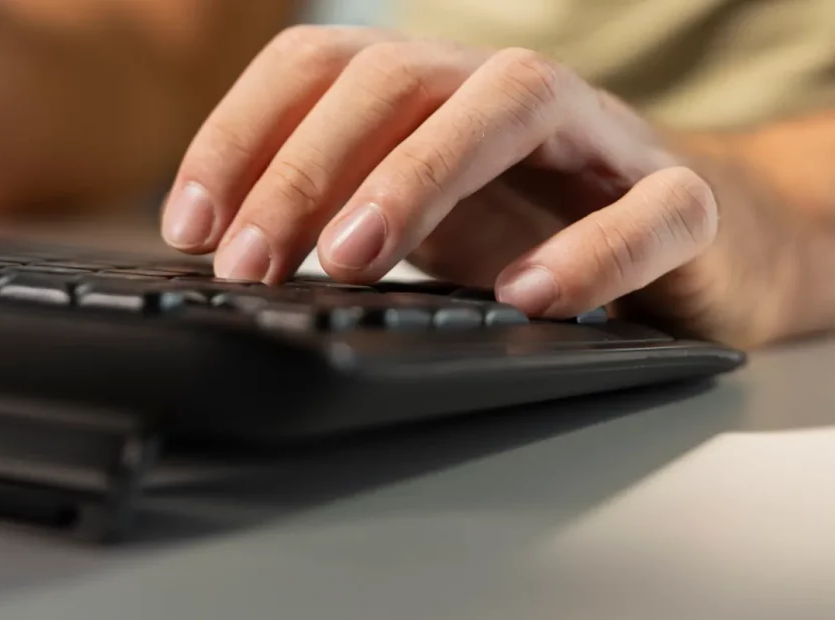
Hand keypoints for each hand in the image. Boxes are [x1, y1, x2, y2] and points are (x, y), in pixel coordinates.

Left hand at [161, 26, 802, 347]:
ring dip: (420, 175)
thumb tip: (234, 256)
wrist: (691, 242)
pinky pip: (651, 209)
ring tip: (352, 260)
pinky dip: (591, 250)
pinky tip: (528, 296)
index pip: (319, 68)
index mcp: (433, 96)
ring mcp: (600, 138)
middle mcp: (506, 94)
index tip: (191, 225)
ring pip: (514, 104)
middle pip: (397, 80)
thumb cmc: (539, 226)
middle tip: (248, 262)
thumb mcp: (421, 217)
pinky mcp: (682, 201)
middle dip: (306, 168)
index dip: (242, 134)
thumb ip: (344, 221)